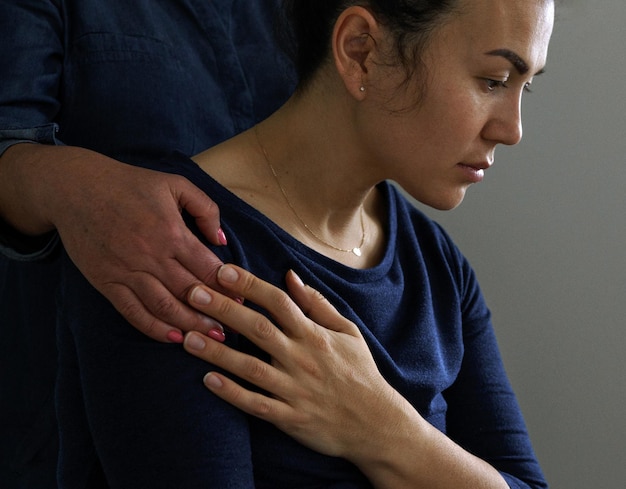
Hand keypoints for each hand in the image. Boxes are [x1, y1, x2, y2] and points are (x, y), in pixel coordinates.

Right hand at [1, 144, 225, 341]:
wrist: (76, 188)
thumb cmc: (130, 184)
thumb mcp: (175, 184)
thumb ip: (205, 209)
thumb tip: (222, 240)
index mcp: (172, 232)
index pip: (207, 268)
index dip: (228, 288)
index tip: (244, 301)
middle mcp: (152, 255)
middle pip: (190, 293)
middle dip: (215, 313)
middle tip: (235, 328)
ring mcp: (128, 271)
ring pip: (165, 307)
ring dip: (190, 325)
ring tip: (211, 339)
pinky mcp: (107, 282)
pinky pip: (133, 311)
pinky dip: (153, 327)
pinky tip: (172, 337)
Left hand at [183, 266, 510, 488]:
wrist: (377, 423)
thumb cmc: (361, 373)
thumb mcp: (348, 331)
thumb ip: (318, 303)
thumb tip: (291, 275)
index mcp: (314, 335)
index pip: (278, 302)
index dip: (249, 284)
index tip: (223, 271)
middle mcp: (301, 358)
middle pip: (257, 328)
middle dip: (224, 309)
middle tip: (192, 294)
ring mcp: (294, 389)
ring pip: (250, 367)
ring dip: (218, 352)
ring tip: (189, 339)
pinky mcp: (290, 417)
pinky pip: (256, 404)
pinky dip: (232, 393)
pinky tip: (208, 381)